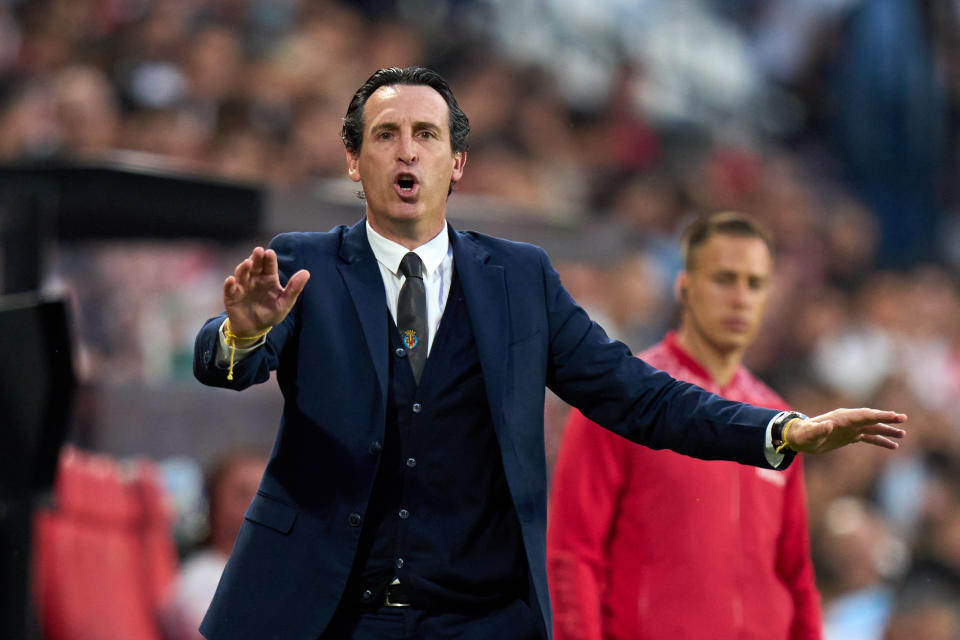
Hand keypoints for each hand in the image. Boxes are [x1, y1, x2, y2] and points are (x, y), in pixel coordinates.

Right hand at [223, 246, 309, 335]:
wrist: (254, 328)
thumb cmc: (270, 313)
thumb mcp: (285, 303)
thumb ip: (294, 288)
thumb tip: (306, 272)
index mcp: (269, 278)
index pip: (269, 265)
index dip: (269, 259)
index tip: (270, 253)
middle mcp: (255, 278)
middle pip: (255, 265)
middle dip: (256, 258)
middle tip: (258, 251)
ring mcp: (242, 285)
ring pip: (242, 273)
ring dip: (243, 268)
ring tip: (247, 263)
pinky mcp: (232, 295)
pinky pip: (229, 288)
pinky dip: (229, 284)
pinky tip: (231, 280)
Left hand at [788, 408, 906, 453]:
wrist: (799, 438)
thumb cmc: (803, 435)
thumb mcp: (809, 434)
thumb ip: (819, 430)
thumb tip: (829, 425)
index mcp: (841, 417)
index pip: (864, 415)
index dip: (879, 415)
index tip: (895, 416)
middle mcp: (848, 420)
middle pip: (871, 418)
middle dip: (887, 419)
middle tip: (903, 419)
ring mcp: (850, 428)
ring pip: (872, 427)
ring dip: (887, 430)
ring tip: (903, 435)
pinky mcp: (850, 436)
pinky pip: (869, 437)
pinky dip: (880, 440)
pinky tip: (892, 446)